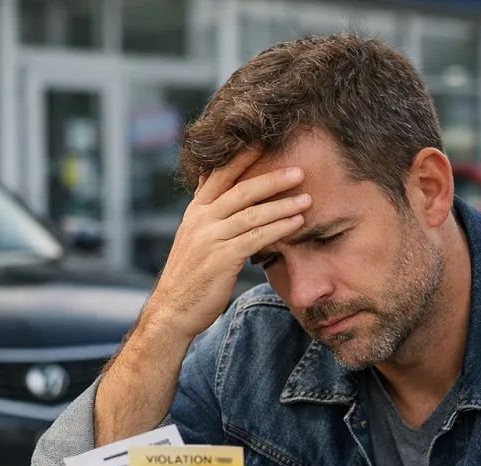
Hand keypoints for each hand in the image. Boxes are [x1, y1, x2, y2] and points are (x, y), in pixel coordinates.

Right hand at [144, 149, 310, 338]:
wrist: (173, 309)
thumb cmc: (189, 275)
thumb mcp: (192, 236)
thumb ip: (205, 210)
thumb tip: (208, 179)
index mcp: (195, 212)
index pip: (220, 175)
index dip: (243, 157)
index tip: (266, 141)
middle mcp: (201, 220)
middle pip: (241, 190)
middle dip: (272, 178)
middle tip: (299, 171)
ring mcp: (210, 238)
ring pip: (252, 214)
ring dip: (282, 204)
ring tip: (307, 198)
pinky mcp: (221, 259)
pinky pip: (256, 238)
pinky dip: (279, 228)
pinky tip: (297, 223)